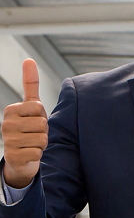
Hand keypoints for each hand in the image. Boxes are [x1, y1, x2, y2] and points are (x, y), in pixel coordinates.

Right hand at [1, 59, 47, 187]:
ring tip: (32, 144)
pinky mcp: (13, 157)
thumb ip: (30, 84)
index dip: (42, 116)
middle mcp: (6, 124)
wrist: (20, 158)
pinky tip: (29, 154)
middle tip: (34, 134)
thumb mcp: (31, 105)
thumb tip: (29, 59)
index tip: (33, 121)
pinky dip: (37, 155)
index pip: (39, 108)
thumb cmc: (28, 128)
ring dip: (41, 144)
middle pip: (42, 124)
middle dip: (43, 131)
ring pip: (42, 139)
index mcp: (10, 110)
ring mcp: (8, 141)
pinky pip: (38, 153)